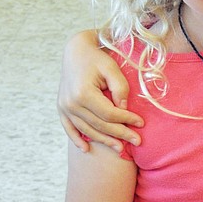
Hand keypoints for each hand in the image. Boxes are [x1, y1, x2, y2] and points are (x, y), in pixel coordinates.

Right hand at [58, 31, 142, 151]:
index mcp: (83, 93)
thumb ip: (120, 88)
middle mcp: (71, 103)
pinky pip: (69, 129)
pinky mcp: (61, 108)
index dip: (126, 120)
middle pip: (99, 125)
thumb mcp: (112, 68)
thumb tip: (124, 110)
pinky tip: (86, 150)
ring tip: (120, 148)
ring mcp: (64, 107)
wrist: (75, 51)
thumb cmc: (97, 58)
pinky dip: (77, 140)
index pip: (109, 114)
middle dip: (120, 134)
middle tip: (137, 142)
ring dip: (104, 141)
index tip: (141, 123)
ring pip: (87, 130)